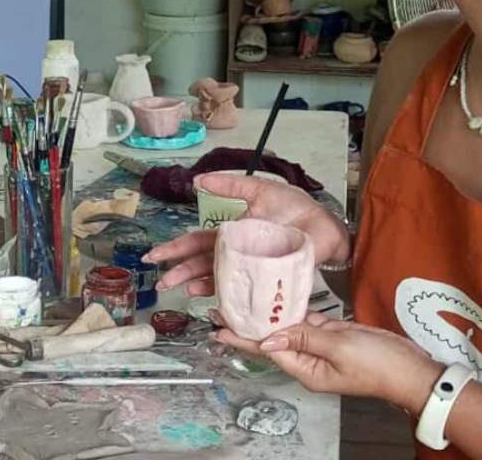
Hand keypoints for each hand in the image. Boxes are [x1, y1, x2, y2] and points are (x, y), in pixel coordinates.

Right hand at [144, 171, 348, 296]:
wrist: (326, 228)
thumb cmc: (297, 210)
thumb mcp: (261, 191)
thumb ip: (231, 184)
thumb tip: (199, 179)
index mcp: (233, 234)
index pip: (198, 242)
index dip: (176, 249)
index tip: (155, 256)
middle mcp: (238, 255)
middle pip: (203, 264)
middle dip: (180, 273)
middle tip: (162, 282)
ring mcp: (251, 269)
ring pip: (219, 280)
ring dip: (199, 286)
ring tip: (182, 291)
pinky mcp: (268, 280)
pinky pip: (245, 292)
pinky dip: (229, 299)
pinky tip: (216, 303)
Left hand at [217, 312, 441, 413]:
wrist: (412, 369)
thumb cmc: (379, 364)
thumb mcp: (339, 347)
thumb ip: (303, 338)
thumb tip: (268, 338)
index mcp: (306, 369)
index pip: (266, 350)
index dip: (241, 338)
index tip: (217, 328)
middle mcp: (308, 360)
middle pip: (271, 340)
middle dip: (248, 324)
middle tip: (222, 307)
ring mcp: (320, 348)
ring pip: (288, 328)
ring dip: (268, 315)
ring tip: (243, 298)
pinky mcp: (333, 336)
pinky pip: (306, 322)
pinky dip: (293, 309)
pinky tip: (279, 297)